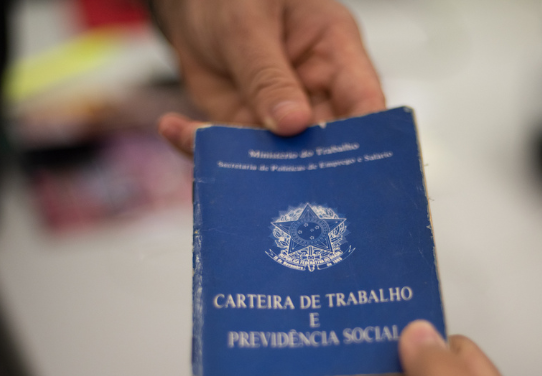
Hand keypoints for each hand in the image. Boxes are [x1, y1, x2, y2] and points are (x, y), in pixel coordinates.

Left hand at [153, 0, 384, 153]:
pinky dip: (204, 149)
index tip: (349, 169)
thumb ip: (268, 75)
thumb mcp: (249, 25)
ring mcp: (282, 116)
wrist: (194, 5)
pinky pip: (232, 151)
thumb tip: (292, 125)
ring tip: (219, 167)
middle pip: (326, 144)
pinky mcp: (246, 129)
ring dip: (251, 170)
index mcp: (336, 53)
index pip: (364, 102)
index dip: (365, 139)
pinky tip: (176, 131)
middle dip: (309, 171)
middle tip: (286, 190)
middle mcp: (316, 92)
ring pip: (279, 159)